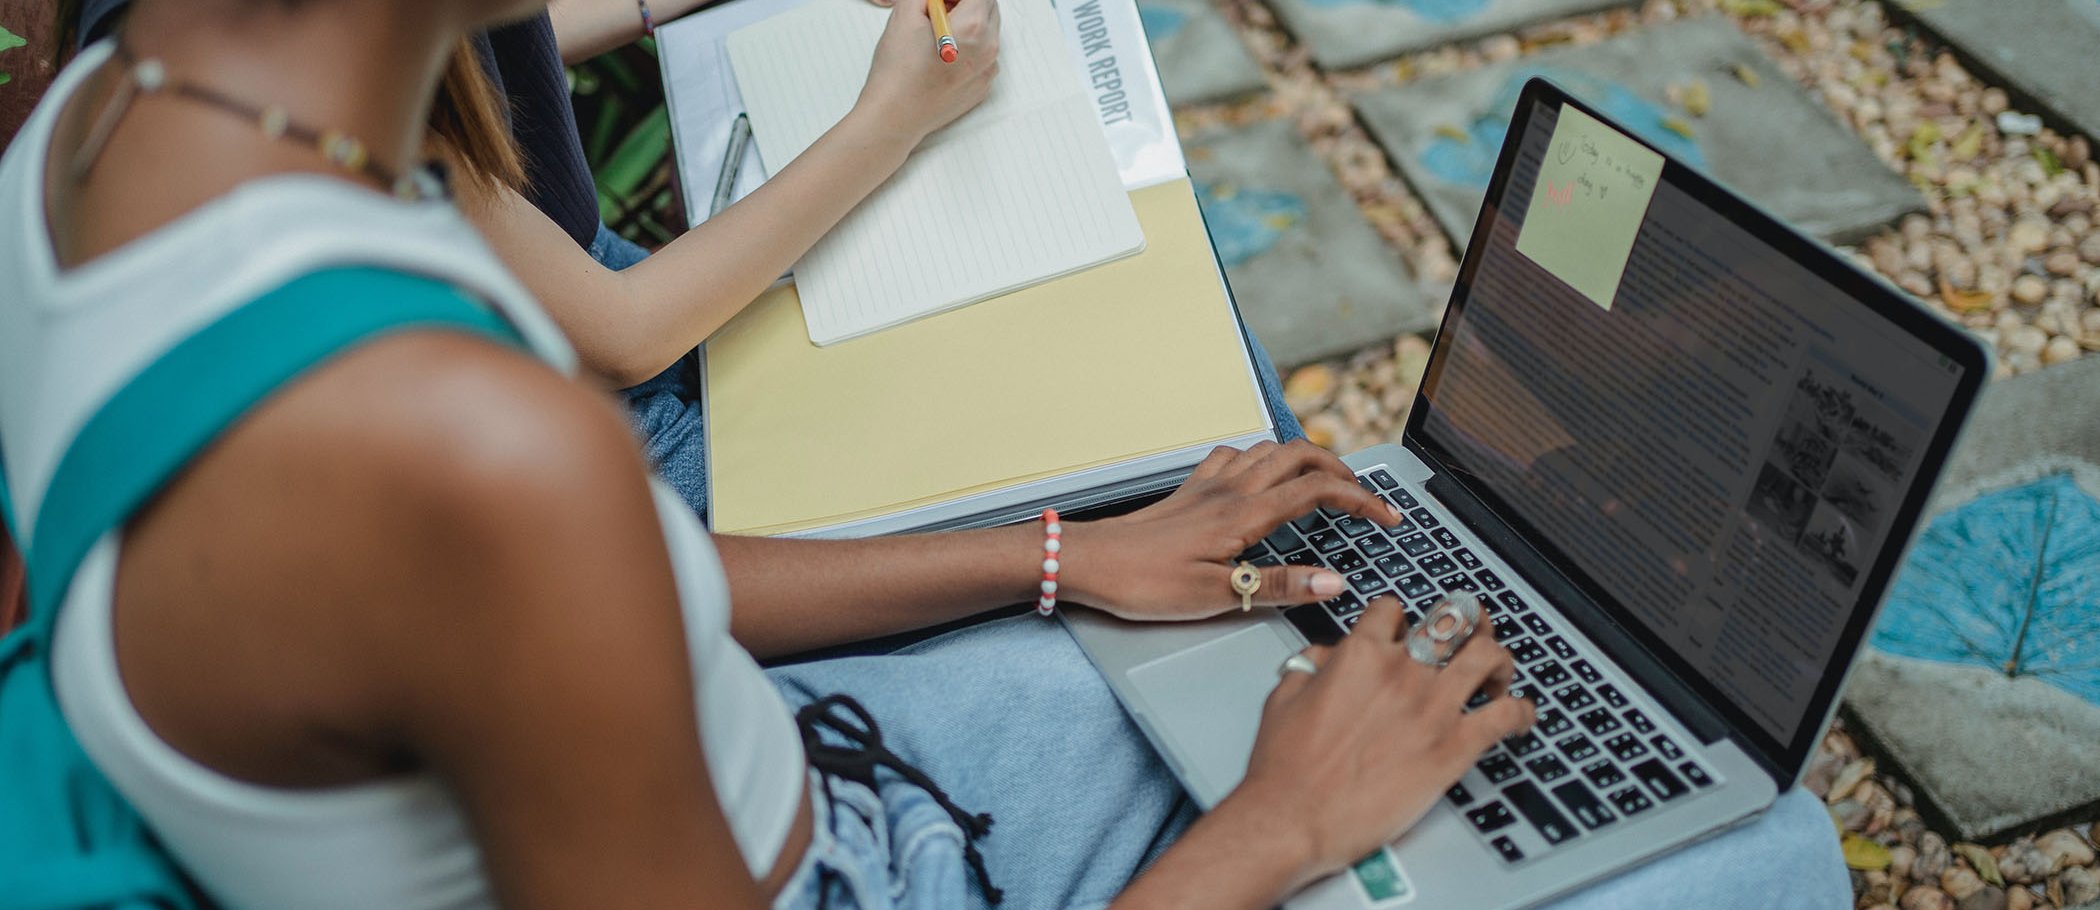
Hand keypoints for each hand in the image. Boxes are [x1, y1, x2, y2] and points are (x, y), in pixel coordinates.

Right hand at [853, 0, 1000, 146]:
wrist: (895, 117)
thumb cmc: (898, 72)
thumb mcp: (906, 14)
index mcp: (974, 26)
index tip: (943, 0)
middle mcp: (988, 49)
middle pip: (988, 9)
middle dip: (966, 4)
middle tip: (937, 11)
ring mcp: (988, 71)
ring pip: (988, 33)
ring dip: (968, 25)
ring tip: (937, 35)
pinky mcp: (982, 87)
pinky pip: (984, 57)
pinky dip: (969, 49)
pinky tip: (942, 57)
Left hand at [1060, 440, 1401, 619]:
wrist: (1088, 562)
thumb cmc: (1144, 582)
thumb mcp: (1218, 596)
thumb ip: (1280, 587)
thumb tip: (1334, 582)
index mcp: (1244, 515)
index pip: (1318, 493)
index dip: (1361, 500)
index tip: (1387, 517)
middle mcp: (1230, 490)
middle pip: (1301, 456)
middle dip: (1342, 470)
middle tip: (1365, 496)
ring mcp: (1208, 484)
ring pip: (1270, 449)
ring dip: (1306, 457)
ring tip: (1327, 481)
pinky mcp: (1189, 489)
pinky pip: (1234, 455)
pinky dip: (1261, 457)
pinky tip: (1261, 474)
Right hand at [1228, 601, 1535, 885]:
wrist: (1293, 819)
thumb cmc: (1285, 769)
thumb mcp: (1284, 698)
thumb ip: (1311, 665)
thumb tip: (1327, 656)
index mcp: (1360, 655)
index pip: (1393, 610)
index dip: (1402, 618)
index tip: (1407, 631)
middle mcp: (1402, 672)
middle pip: (1452, 620)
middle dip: (1467, 621)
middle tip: (1472, 631)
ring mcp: (1433, 707)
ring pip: (1488, 655)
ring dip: (1499, 660)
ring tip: (1498, 674)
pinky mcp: (1454, 747)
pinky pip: (1506, 716)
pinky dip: (1522, 712)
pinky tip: (1521, 717)